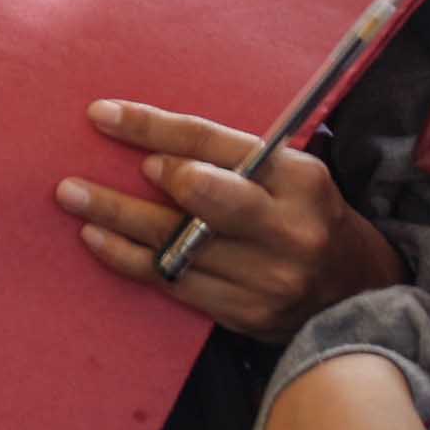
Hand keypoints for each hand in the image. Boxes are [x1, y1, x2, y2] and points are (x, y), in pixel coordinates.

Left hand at [58, 102, 400, 340]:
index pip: (214, 143)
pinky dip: (130, 260)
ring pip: (176, 246)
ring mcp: (267, 277)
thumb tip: (151, 144)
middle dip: (133, 188)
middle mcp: (287, 227)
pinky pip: (175, 283)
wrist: (356, 291)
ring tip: (73, 199)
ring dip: (115, 223)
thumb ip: (232, 158)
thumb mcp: (290, 173)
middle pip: (199, 198)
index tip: (102, 115)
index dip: (153, 127)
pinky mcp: (246, 313)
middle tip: (76, 179)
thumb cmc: (308, 215)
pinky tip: (97, 241)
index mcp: (299, 177)